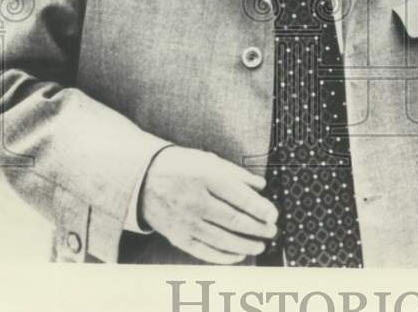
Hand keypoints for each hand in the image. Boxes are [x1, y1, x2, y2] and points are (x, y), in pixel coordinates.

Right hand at [140, 146, 278, 263]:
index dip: (260, 208)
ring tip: (261, 245)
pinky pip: (204, 252)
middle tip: (273, 231)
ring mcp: (185, 222)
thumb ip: (237, 173)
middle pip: (233, 220)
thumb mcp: (209, 160)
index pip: (239, 197)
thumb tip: (261, 185)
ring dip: (245, 245)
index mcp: (205, 177)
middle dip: (257, 228)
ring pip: (221, 239)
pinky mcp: (178, 237)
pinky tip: (239, 255)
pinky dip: (224, 256)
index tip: (274, 215)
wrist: (143, 179)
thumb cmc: (182, 166)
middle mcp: (195, 201)